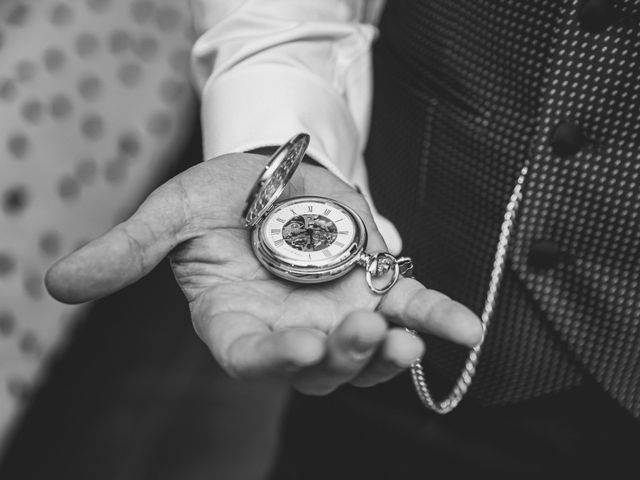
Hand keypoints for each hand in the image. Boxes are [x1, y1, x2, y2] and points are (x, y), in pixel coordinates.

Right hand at [46, 153, 481, 393]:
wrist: (272, 173)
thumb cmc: (220, 197)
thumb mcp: (173, 214)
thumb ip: (129, 250)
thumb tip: (57, 282)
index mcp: (237, 320)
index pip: (251, 356)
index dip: (273, 359)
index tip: (296, 347)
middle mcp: (290, 328)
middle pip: (318, 366)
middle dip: (341, 358)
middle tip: (359, 335)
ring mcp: (339, 312)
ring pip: (366, 351)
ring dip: (389, 351)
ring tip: (405, 339)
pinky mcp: (377, 286)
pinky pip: (411, 307)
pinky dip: (438, 319)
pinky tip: (466, 330)